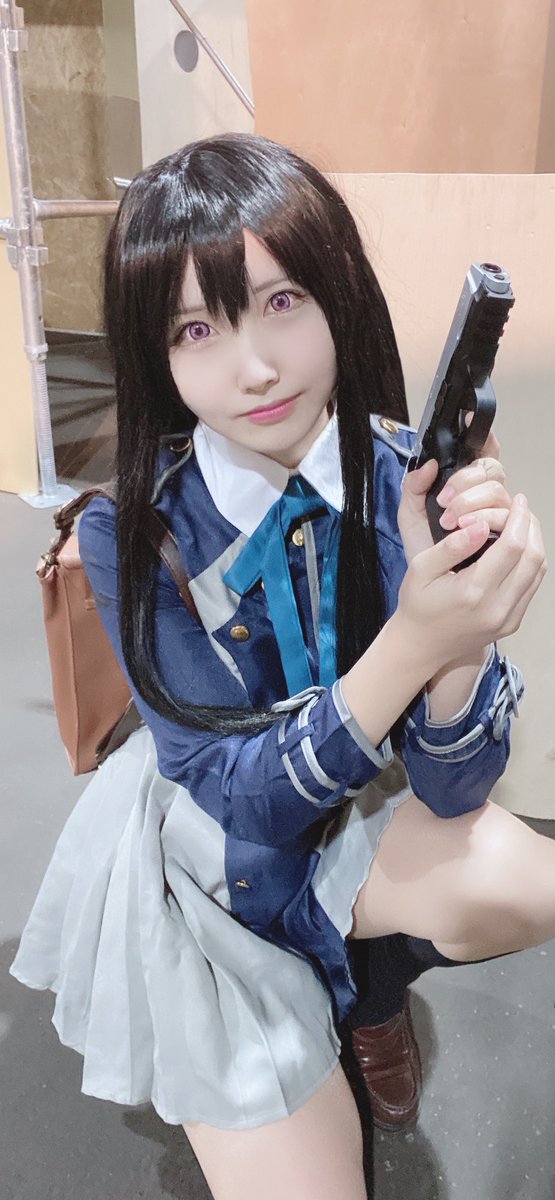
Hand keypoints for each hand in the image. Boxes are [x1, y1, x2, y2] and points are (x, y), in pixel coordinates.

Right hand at [394, 492, 546, 672]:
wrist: (420, 645)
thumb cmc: (417, 605)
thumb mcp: (420, 568)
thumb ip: (452, 545)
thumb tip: (481, 525)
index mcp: (473, 592)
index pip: (512, 547)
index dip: (519, 519)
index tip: (517, 502)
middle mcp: (497, 608)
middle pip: (533, 557)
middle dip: (531, 527)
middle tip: (522, 510)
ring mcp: (508, 618)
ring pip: (538, 571)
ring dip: (535, 543)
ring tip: (522, 525)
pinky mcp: (512, 623)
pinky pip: (532, 586)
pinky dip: (531, 562)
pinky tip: (518, 549)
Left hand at [398, 424, 506, 564]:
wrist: (428, 582)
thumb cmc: (424, 548)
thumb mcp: (409, 513)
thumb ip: (413, 486)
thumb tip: (428, 464)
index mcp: (466, 483)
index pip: (482, 452)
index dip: (482, 435)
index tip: (470, 422)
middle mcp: (486, 495)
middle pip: (491, 470)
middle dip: (466, 482)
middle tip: (444, 501)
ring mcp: (498, 513)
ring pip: (498, 493)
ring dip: (472, 503)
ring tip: (450, 521)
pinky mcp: (505, 534)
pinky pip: (506, 518)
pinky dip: (485, 520)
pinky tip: (468, 528)